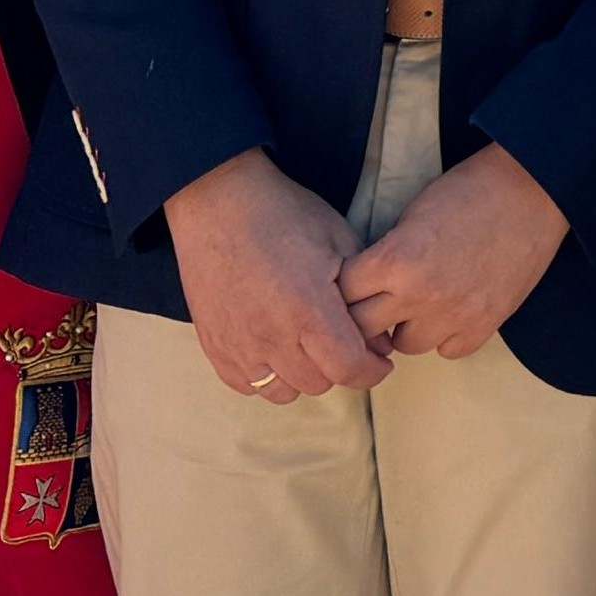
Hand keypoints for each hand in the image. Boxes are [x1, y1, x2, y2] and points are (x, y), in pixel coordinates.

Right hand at [162, 151, 386, 401]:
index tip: (381, 362)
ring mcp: (238, 345)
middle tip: (346, 344)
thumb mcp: (339, 242)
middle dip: (340, 367)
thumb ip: (363, 295)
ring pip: (282, 391)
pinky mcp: (214, 346)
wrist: (219, 203)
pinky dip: (267, 376)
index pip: (348, 368)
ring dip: (303, 376)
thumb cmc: (285, 215)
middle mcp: (271, 335)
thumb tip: (379, 343)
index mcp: (308, 308)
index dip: (372, 371)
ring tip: (309, 347)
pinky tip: (276, 349)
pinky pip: (247, 385)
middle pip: (318, 383)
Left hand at [337, 143, 567, 360]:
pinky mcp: (485, 325)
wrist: (534, 188)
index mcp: (396, 259)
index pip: (344, 293)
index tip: (355, 281)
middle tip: (379, 298)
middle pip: (363, 328)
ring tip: (421, 302)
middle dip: (366, 312)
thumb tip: (368, 283)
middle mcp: (420, 294)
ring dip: (406, 326)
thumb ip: (387, 253)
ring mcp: (454, 315)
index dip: (346, 285)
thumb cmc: (471, 189)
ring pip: (405, 344)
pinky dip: (446, 334)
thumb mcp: (413, 213)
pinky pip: (448, 350)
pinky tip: (453, 308)